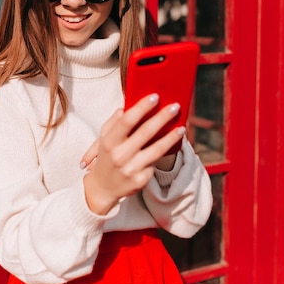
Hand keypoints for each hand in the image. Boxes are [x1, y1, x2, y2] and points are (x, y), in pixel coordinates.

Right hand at [82, 94, 184, 214]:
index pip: (127, 121)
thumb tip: (127, 107)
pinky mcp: (140, 180)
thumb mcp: (103, 138)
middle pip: (145, 132)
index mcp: (109, 141)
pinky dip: (165, 152)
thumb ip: (114, 122)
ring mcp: (130, 168)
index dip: (142, 107)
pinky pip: (156, 162)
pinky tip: (173, 144)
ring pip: (157, 149)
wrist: (102, 187)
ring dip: (172, 136)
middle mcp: (119, 155)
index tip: (155, 96)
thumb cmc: (107, 156)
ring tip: (181, 128)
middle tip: (175, 106)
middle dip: (162, 117)